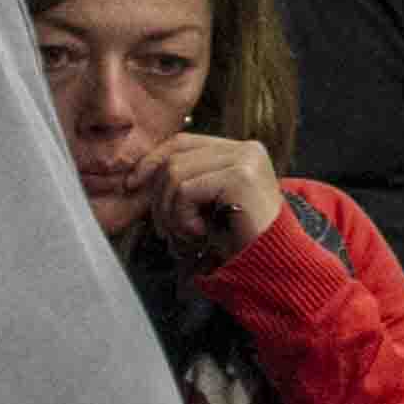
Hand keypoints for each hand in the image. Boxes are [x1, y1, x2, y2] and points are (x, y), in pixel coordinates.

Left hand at [138, 132, 284, 262]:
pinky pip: (186, 190)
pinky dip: (183, 218)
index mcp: (240, 151)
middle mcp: (245, 149)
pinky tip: (201, 233)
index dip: (151, 160)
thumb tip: (137, 178)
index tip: (131, 185)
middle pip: (174, 159)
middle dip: (159, 199)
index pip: (182, 142)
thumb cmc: (239, 239)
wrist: (272, 262)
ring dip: (171, 212)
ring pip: (175, 174)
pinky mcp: (240, 176)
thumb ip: (187, 183)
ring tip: (188, 234)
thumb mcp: (208, 204)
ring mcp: (245, 160)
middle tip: (168, 231)